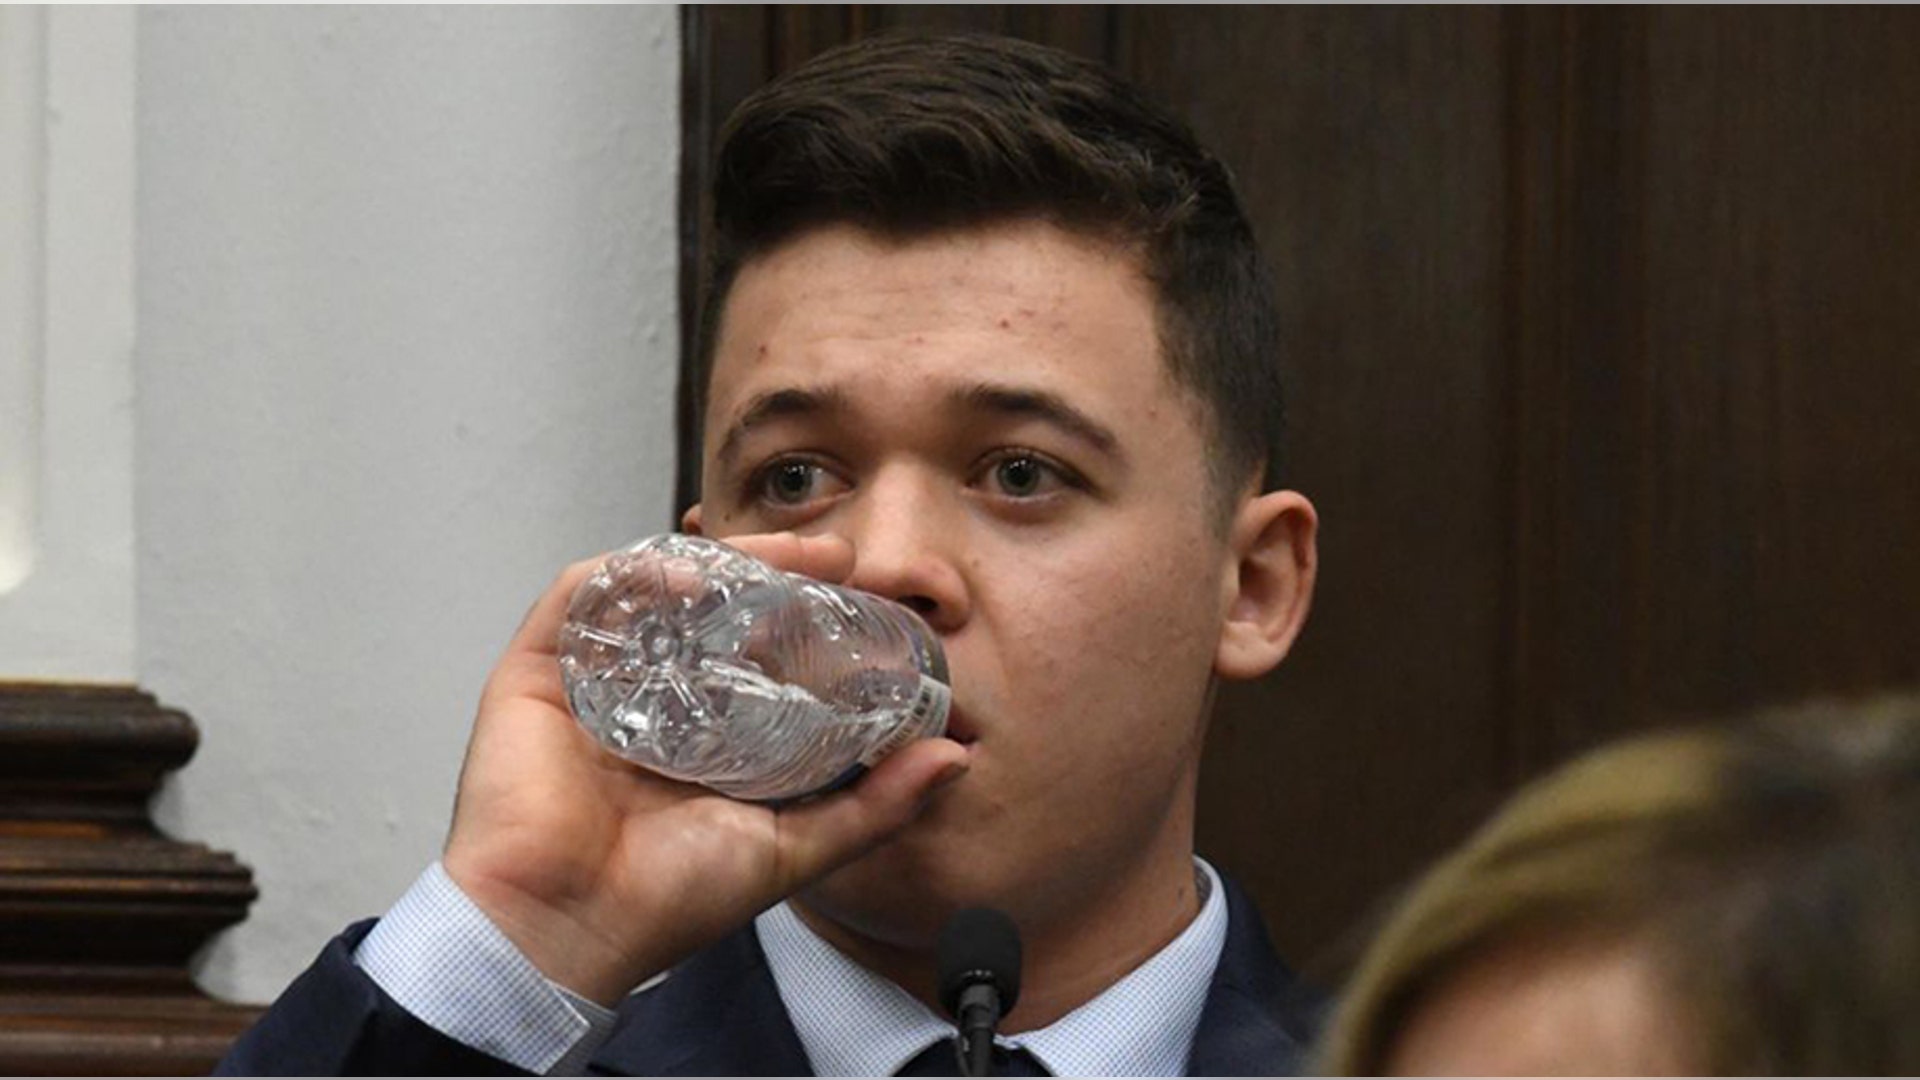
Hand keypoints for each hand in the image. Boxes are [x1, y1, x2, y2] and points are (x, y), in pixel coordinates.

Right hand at [441, 532, 968, 1004]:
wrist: (565, 932)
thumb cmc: (666, 902)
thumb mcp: (792, 848)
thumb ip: (872, 805)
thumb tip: (952, 757)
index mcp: (702, 736)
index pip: (758, 651)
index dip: (808, 614)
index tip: (862, 589)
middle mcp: (648, 699)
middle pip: (711, 609)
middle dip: (773, 572)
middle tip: (832, 553)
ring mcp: (591, 681)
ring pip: (654, 591)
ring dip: (717, 562)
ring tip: (776, 556)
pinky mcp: (534, 672)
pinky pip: (580, 597)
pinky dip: (635, 574)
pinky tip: (689, 577)